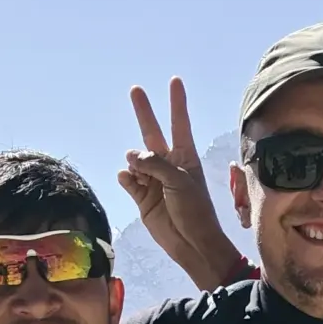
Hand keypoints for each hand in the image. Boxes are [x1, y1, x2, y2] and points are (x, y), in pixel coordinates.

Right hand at [118, 78, 251, 290]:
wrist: (192, 243)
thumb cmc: (195, 210)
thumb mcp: (180, 180)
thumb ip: (155, 163)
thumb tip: (130, 157)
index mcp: (185, 156)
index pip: (179, 123)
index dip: (177, 103)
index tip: (175, 81)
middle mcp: (168, 164)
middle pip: (152, 132)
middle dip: (145, 112)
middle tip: (135, 89)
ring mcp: (153, 180)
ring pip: (136, 160)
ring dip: (135, 162)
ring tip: (142, 175)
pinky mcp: (142, 198)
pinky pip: (129, 180)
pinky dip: (127, 178)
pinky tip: (131, 180)